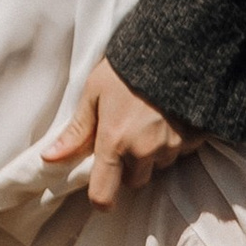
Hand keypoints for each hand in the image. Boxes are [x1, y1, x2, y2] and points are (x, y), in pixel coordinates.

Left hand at [43, 59, 207, 209]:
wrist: (177, 47)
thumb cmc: (128, 68)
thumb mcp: (94, 92)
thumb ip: (76, 131)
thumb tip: (50, 158)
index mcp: (114, 142)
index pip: (104, 194)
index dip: (101, 198)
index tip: (101, 191)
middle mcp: (144, 151)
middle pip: (135, 180)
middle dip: (130, 166)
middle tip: (128, 135)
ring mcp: (172, 146)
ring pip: (160, 165)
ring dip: (154, 152)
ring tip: (150, 119)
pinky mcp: (195, 139)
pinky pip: (182, 151)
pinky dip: (176, 140)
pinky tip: (170, 116)